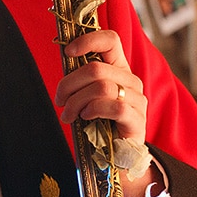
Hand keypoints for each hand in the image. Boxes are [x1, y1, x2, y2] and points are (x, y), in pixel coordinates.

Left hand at [57, 29, 160, 196]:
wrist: (115, 156)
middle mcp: (130, 80)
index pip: (110, 40)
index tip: (67, 52)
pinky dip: (93, 110)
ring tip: (68, 115)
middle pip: (95, 68)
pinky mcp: (137, 119)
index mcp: (118, 69)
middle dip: (69, 84)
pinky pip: (114, 106)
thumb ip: (80, 78)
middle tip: (59, 100)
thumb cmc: (97, 123)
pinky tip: (86, 118)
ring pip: (101, 86)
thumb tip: (64, 57)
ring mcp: (137, 99)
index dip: (88, 40)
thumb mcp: (85, 95)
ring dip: (76, 101)